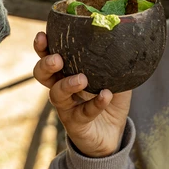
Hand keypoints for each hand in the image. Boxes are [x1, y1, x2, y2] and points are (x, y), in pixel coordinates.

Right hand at [32, 32, 131, 157]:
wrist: (112, 133)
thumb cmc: (108, 99)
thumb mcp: (115, 77)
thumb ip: (115, 62)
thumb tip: (125, 41)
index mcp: (66, 72)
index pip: (48, 57)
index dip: (43, 47)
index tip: (43, 35)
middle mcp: (61, 89)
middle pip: (42, 75)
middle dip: (46, 65)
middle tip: (57, 59)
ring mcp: (66, 107)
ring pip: (56, 94)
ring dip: (67, 84)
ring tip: (82, 79)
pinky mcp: (76, 124)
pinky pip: (83, 113)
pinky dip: (95, 103)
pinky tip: (106, 95)